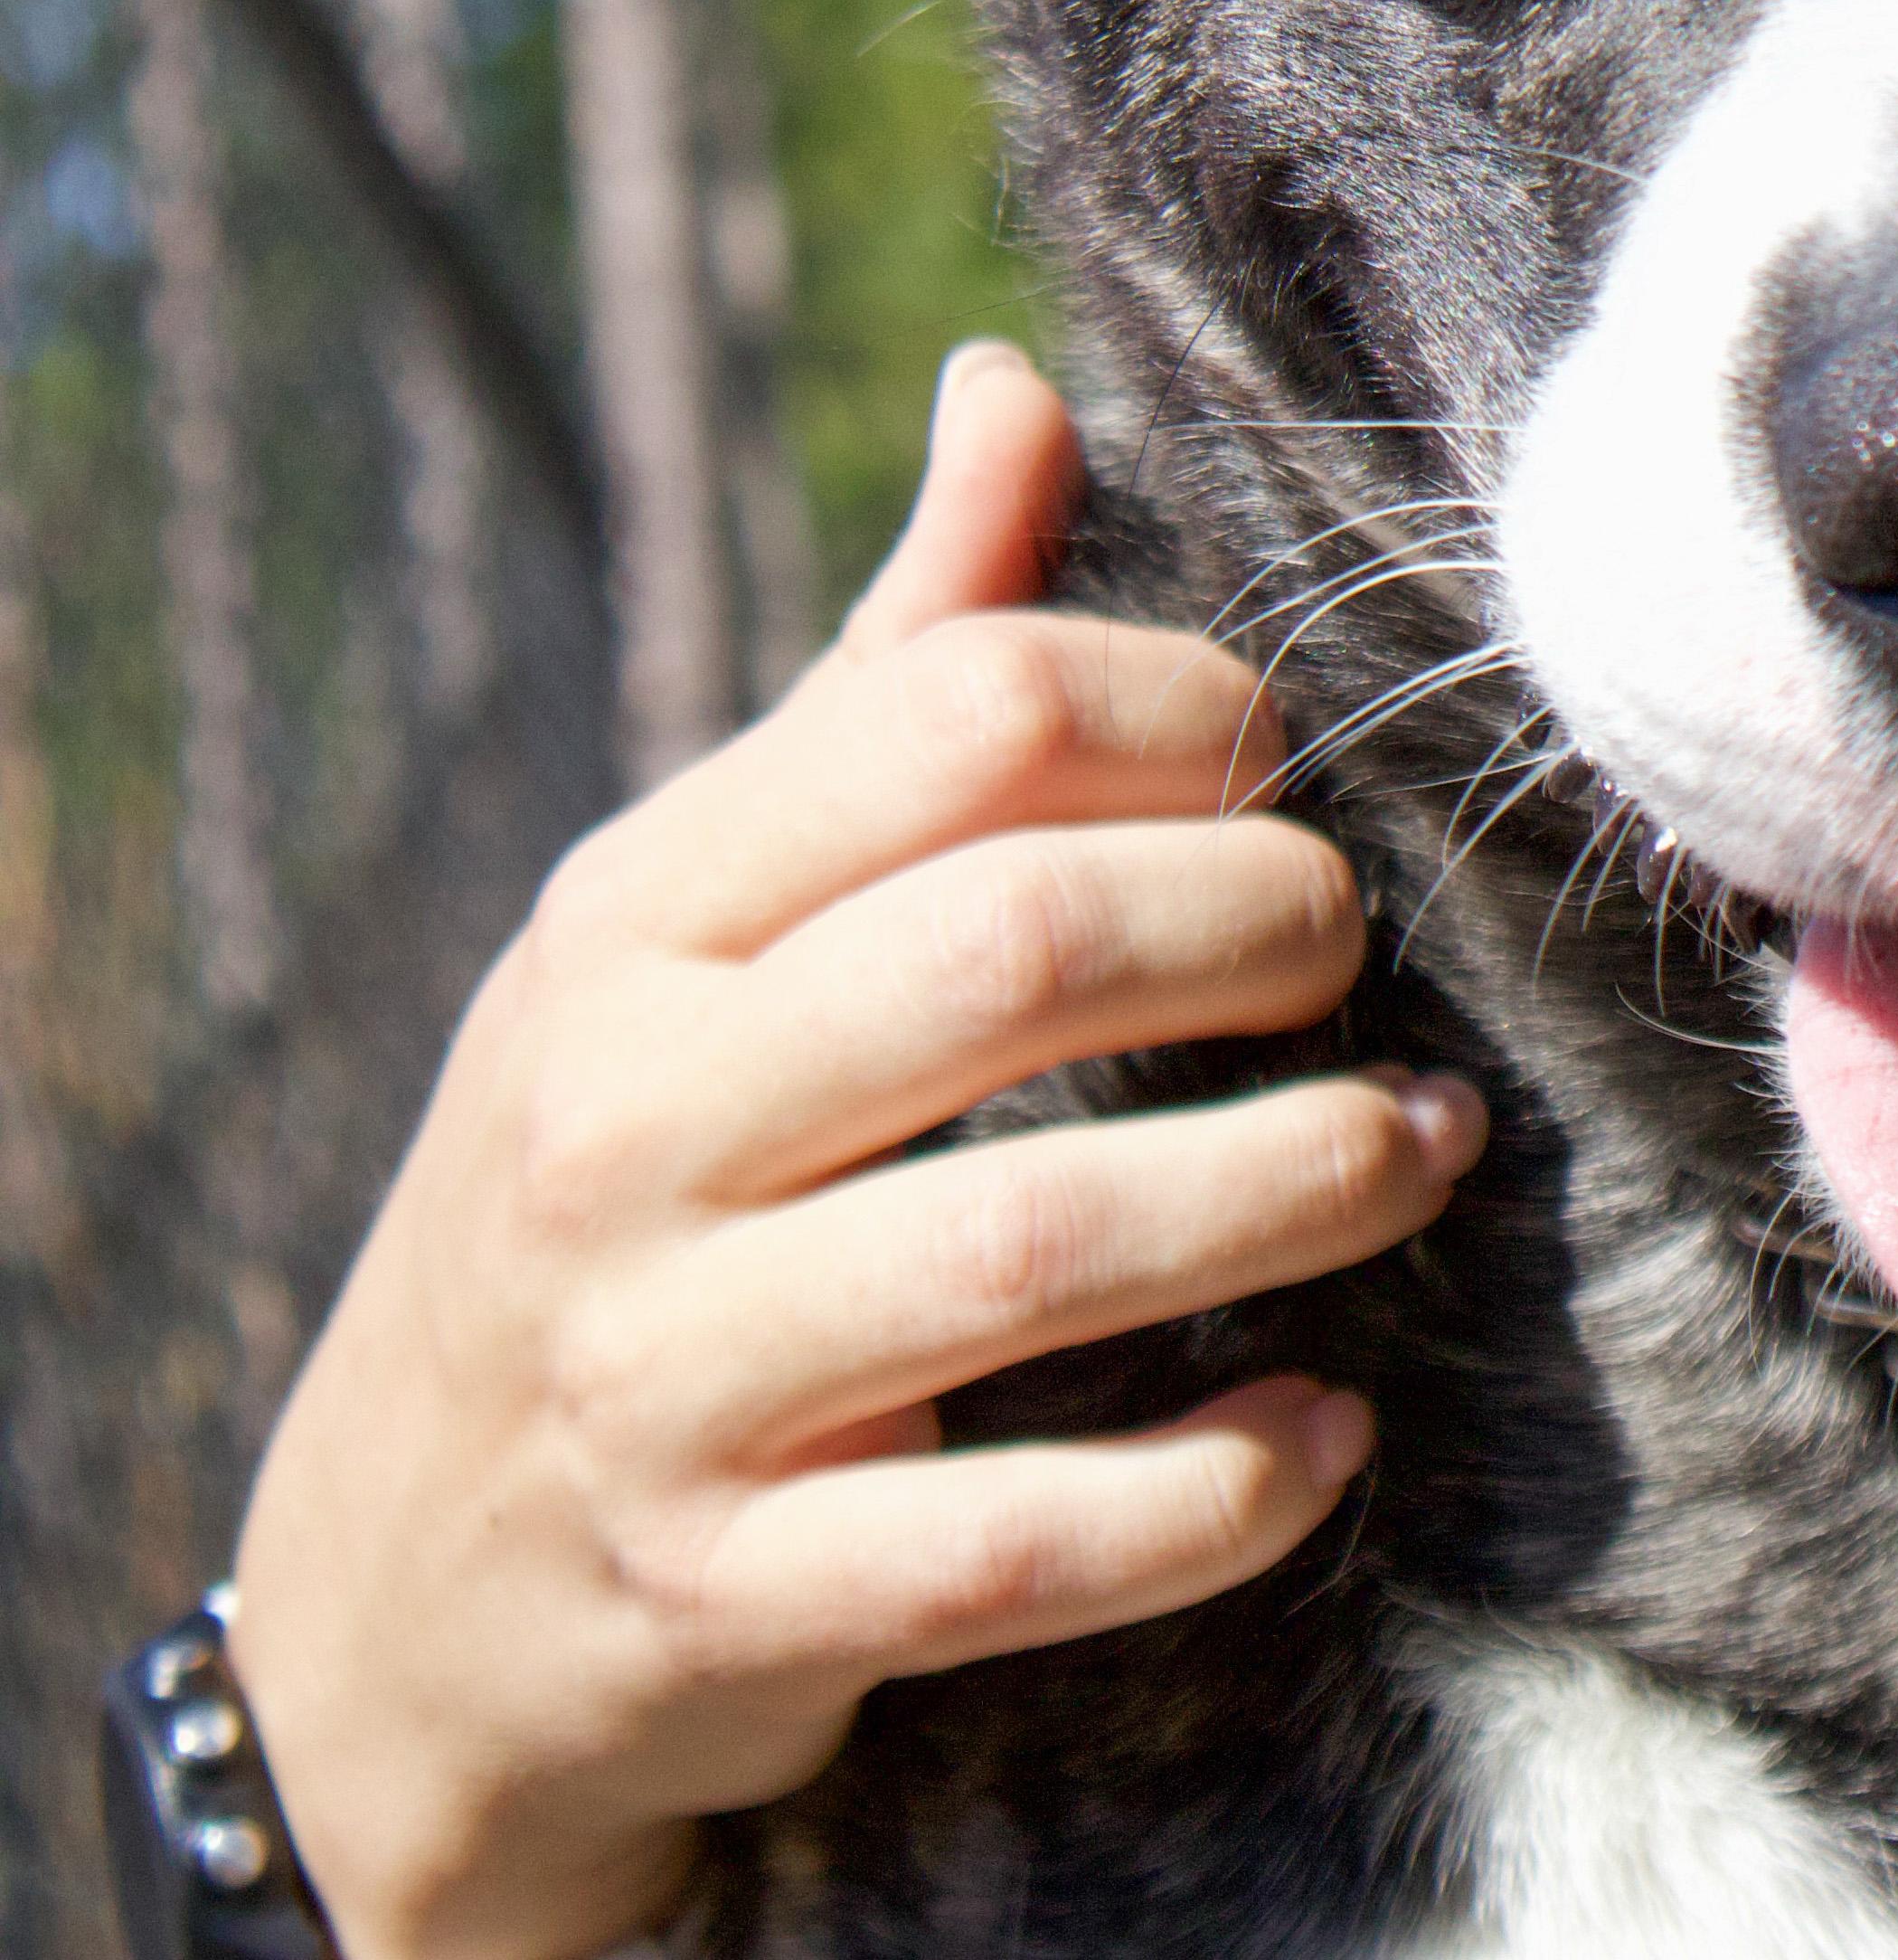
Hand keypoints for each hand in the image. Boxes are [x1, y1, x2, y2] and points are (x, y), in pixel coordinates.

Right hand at [227, 342, 1483, 1959]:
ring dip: (1289, 1187)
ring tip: (1423, 1145)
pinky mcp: (723, 1606)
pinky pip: (1011, 1545)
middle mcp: (625, 1119)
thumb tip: (1012, 382)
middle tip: (1359, 952)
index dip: (1178, 715)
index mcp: (637, 913)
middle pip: (1018, 946)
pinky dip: (1207, 1490)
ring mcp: (661, 1376)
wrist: (380, 1610)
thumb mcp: (690, 910)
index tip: (1277, 770)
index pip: (959, 718)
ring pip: (1036, 1245)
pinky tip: (1325, 1433)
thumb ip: (885, 665)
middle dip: (1257, 928)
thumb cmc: (619, 1167)